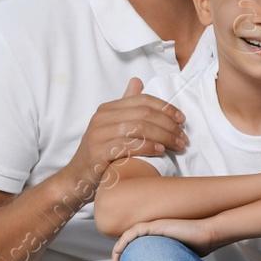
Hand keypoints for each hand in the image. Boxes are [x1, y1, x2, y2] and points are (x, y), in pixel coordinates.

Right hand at [69, 78, 186, 195]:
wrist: (77, 179)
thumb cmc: (101, 154)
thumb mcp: (112, 126)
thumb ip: (126, 106)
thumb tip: (137, 81)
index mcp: (108, 109)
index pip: (143, 100)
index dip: (166, 108)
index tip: (182, 120)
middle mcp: (102, 118)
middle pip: (144, 114)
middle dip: (169, 125)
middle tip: (183, 138)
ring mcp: (99, 134)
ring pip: (139, 128)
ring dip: (164, 137)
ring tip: (178, 146)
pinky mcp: (98, 152)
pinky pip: (129, 146)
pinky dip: (148, 147)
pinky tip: (161, 151)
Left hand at [110, 217, 218, 260]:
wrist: (208, 235)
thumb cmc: (198, 247)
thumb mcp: (178, 259)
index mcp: (158, 240)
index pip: (137, 248)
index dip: (128, 259)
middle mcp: (154, 233)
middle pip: (130, 243)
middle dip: (120, 257)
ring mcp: (155, 228)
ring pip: (129, 237)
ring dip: (118, 249)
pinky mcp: (156, 226)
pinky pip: (134, 232)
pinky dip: (124, 241)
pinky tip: (120, 252)